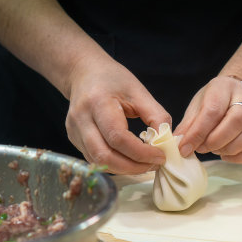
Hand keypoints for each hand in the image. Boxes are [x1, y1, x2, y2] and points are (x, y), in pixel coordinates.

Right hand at [65, 55, 170, 173]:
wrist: (84, 72)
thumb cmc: (113, 79)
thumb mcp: (139, 91)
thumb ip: (156, 116)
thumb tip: (168, 142)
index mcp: (98, 102)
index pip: (118, 137)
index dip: (141, 153)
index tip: (160, 156)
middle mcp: (81, 119)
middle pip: (104, 156)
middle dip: (133, 167)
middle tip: (153, 165)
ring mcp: (74, 131)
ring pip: (99, 162)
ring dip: (124, 169)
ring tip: (144, 165)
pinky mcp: (74, 139)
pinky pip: (95, 160)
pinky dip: (115, 165)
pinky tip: (130, 160)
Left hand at [174, 75, 241, 162]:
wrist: (236, 93)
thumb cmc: (213, 100)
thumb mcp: (197, 106)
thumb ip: (188, 124)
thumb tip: (178, 143)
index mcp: (223, 87)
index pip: (213, 111)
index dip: (198, 132)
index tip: (184, 148)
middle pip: (237, 120)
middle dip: (216, 140)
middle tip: (201, 149)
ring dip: (230, 148)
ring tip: (214, 150)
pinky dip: (240, 156)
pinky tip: (225, 155)